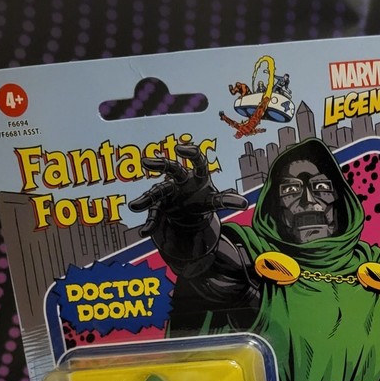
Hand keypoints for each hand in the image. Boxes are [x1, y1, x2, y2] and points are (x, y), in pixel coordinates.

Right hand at [129, 144, 246, 236]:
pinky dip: (150, 223)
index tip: (180, 148)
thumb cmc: (204, 199)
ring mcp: (168, 192)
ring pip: (157, 192)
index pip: (196, 162)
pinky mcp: (161, 205)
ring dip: (146, 199)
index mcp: (196, 176)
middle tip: (146, 162)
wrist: (191, 212)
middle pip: (171, 170)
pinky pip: (155, 213)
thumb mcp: (215, 201)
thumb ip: (227, 199)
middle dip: (160, 165)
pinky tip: (145, 232)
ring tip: (135, 206)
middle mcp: (180, 180)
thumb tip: (244, 203)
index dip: (190, 154)